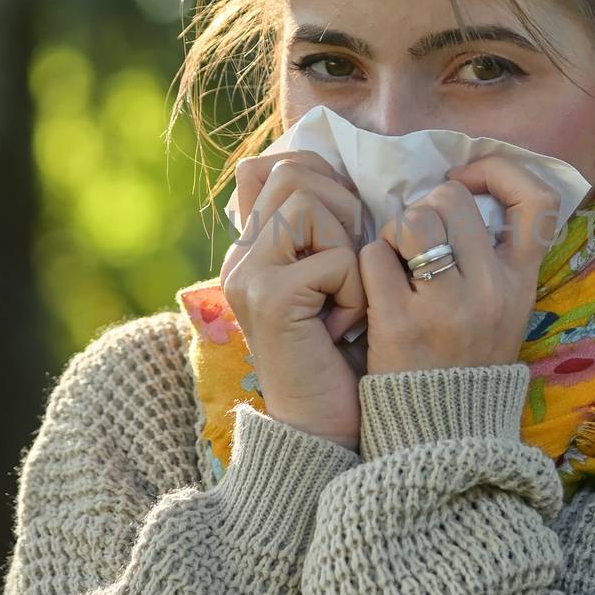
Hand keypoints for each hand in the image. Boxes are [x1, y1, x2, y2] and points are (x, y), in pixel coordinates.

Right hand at [220, 152, 366, 451]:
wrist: (325, 428)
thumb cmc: (344, 354)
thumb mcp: (334, 280)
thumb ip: (326, 231)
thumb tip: (342, 173)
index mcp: (252, 247)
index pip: (276, 166)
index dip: (325, 180)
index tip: (348, 229)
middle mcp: (240, 256)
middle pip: (294, 173)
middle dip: (342, 208)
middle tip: (349, 265)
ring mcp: (249, 276)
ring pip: (310, 204)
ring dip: (346, 246)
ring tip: (342, 294)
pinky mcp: (270, 300)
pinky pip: (333, 258)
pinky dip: (354, 290)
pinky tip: (343, 327)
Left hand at [358, 155, 561, 377]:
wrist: (441, 437)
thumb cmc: (466, 363)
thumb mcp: (505, 311)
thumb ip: (494, 259)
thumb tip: (462, 190)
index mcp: (521, 284)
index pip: (538, 200)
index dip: (500, 171)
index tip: (467, 181)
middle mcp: (491, 290)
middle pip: (452, 197)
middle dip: (425, 207)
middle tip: (417, 242)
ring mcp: (446, 307)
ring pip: (411, 218)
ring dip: (393, 233)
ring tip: (395, 263)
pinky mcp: (399, 324)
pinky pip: (373, 255)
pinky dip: (368, 264)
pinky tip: (374, 289)